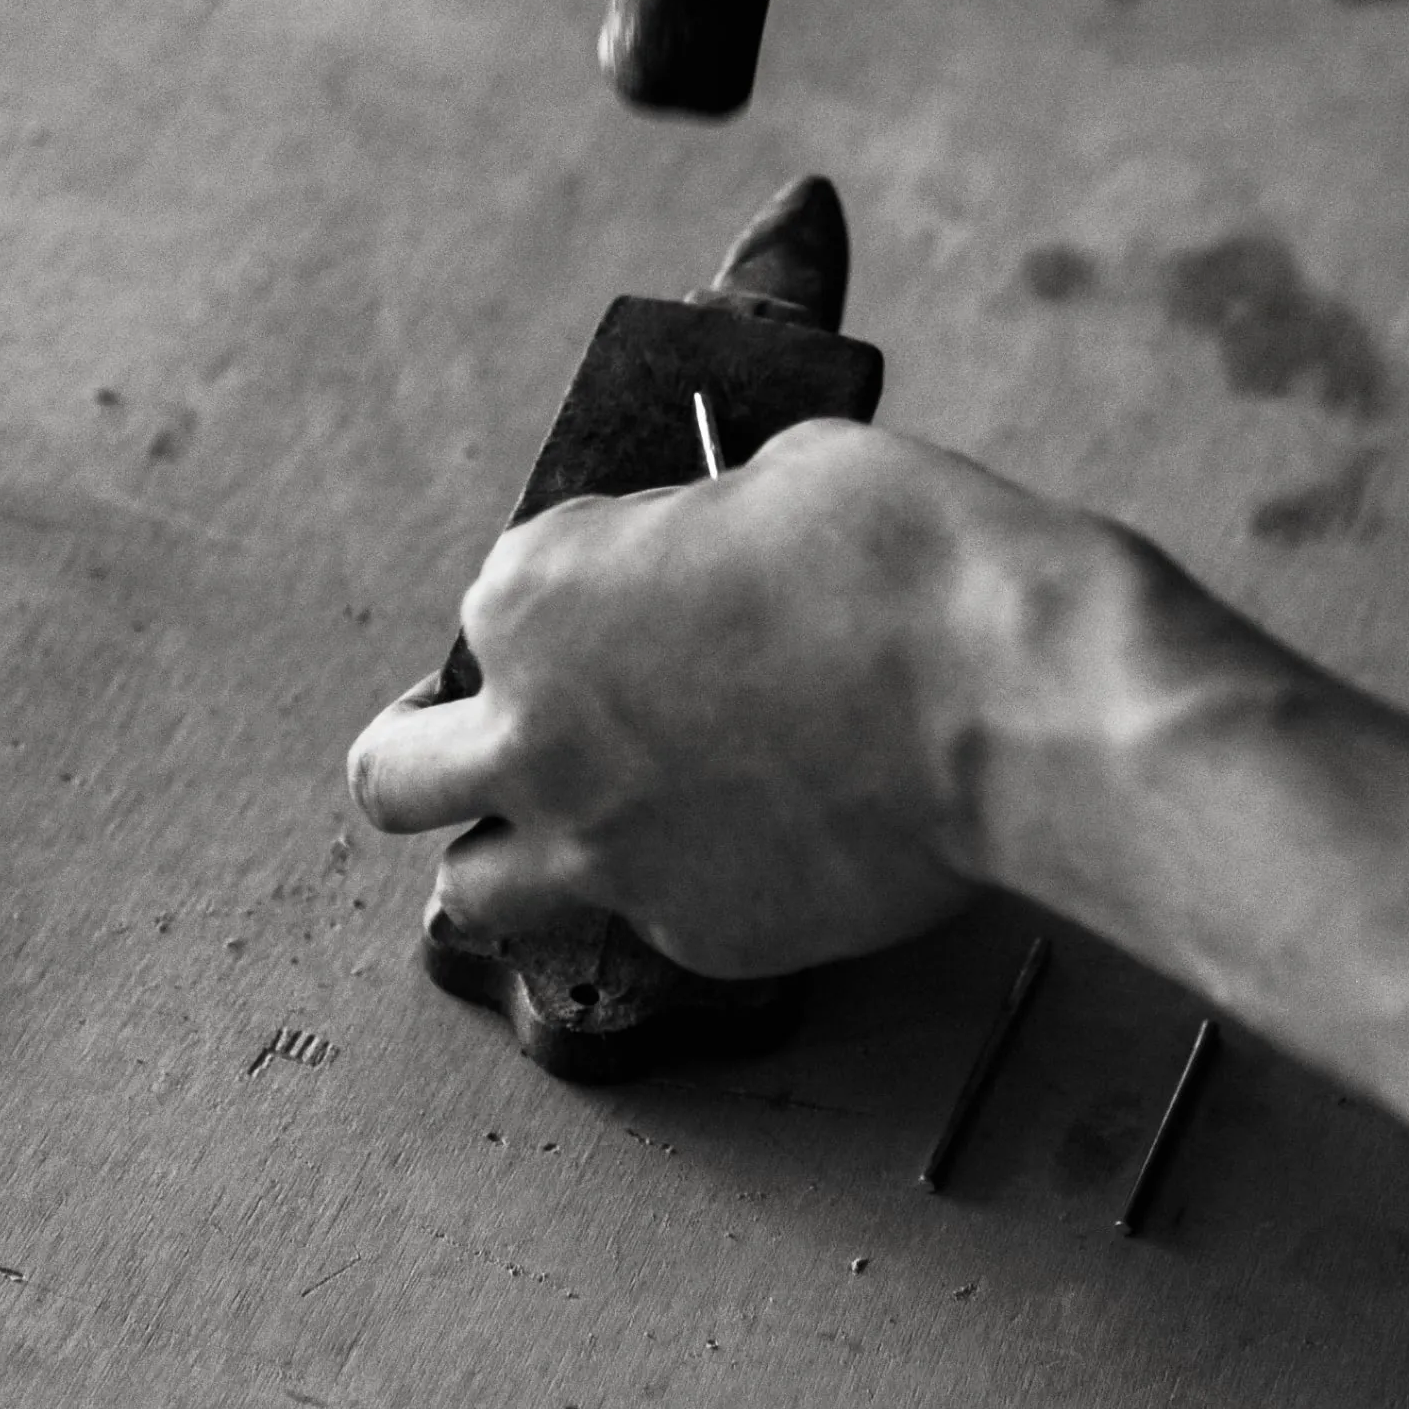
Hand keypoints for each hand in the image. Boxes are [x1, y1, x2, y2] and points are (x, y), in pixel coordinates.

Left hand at [348, 422, 1107, 978]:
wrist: (1011, 698)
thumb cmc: (905, 559)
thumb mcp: (780, 474)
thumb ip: (696, 529)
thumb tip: (710, 552)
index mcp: (535, 596)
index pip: (494, 600)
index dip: (567, 589)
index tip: (630, 588)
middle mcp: (538, 735)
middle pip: (397, 775)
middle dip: (431, 745)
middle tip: (497, 731)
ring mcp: (608, 852)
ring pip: (476, 888)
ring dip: (510, 849)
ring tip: (579, 819)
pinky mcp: (698, 934)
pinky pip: (644, 921)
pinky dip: (675, 886)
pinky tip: (748, 842)